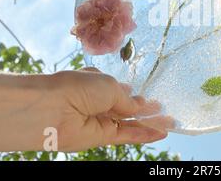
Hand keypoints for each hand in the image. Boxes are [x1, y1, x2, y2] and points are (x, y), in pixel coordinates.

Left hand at [50, 68, 173, 151]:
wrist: (50, 110)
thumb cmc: (77, 87)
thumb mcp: (109, 86)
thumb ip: (127, 99)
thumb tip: (140, 105)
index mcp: (96, 83)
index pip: (120, 91)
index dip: (136, 95)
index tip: (152, 98)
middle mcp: (98, 102)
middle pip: (127, 108)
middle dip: (146, 110)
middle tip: (165, 111)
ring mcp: (100, 120)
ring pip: (130, 123)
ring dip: (149, 123)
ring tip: (170, 123)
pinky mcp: (101, 137)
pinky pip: (126, 135)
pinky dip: (143, 134)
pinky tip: (160, 133)